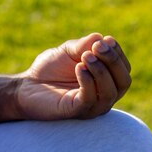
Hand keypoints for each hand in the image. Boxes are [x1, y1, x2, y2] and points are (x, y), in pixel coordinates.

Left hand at [15, 33, 131, 119]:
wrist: (27, 86)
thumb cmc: (50, 69)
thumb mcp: (69, 51)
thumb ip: (85, 45)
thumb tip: (102, 39)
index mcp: (107, 81)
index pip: (125, 69)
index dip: (118, 53)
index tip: (104, 41)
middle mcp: (104, 96)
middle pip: (124, 81)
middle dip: (113, 61)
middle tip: (97, 47)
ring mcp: (92, 107)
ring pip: (110, 92)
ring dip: (101, 70)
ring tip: (84, 57)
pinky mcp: (77, 112)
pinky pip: (90, 99)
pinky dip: (88, 81)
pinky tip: (79, 68)